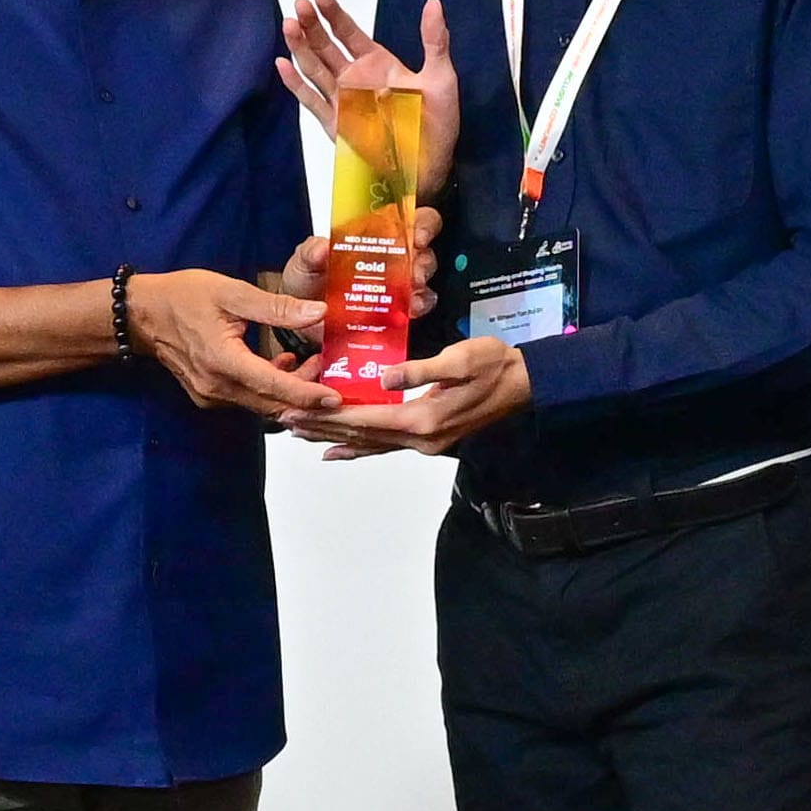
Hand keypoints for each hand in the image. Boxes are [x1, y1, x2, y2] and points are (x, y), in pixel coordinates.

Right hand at [124, 261, 347, 427]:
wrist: (142, 314)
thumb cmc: (183, 297)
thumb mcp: (232, 292)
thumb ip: (276, 307)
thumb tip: (317, 313)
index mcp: (223, 361)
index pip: (274, 386)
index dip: (307, 394)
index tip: (335, 398)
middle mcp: (217, 387)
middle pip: (271, 402)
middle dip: (304, 393)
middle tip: (329, 369)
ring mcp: (211, 395)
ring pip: (260, 403)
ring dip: (288, 390)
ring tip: (310, 362)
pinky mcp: (208, 396)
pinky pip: (246, 399)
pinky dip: (268, 388)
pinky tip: (280, 365)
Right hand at [276, 0, 463, 196]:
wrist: (430, 166)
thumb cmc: (437, 123)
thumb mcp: (441, 76)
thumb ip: (434, 39)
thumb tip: (434, 2)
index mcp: (376, 63)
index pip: (348, 32)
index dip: (333, 14)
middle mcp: (355, 78)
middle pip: (325, 46)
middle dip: (311, 25)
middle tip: (299, 5)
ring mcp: (342, 100)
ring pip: (314, 68)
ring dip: (300, 48)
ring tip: (288, 26)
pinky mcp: (335, 123)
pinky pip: (311, 101)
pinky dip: (296, 84)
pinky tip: (283, 65)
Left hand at [302, 332, 532, 460]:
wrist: (525, 384)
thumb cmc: (493, 364)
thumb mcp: (460, 358)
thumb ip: (420, 369)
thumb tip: (384, 376)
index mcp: (423, 417)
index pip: (364, 419)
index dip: (328, 415)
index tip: (296, 410)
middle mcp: (420, 438)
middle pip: (361, 436)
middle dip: (322, 429)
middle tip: (285, 423)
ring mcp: (425, 443)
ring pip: (370, 445)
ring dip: (335, 440)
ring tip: (302, 436)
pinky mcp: (430, 439)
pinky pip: (386, 447)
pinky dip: (359, 450)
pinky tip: (340, 452)